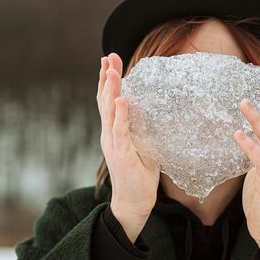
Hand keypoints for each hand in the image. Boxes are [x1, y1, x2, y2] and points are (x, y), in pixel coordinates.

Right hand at [97, 53, 159, 241]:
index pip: (109, 101)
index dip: (108, 81)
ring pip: (110, 112)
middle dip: (107, 78)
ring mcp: (113, 144)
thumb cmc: (139, 175)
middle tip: (109, 56)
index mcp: (113, 132)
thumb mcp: (144, 146)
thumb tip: (154, 110)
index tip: (110, 61)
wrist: (134, 203)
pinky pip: (121, 132)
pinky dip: (121, 115)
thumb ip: (143, 129)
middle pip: (105, 101)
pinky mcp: (122, 155)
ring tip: (112, 71)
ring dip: (111, 91)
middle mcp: (109, 135)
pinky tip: (122, 100)